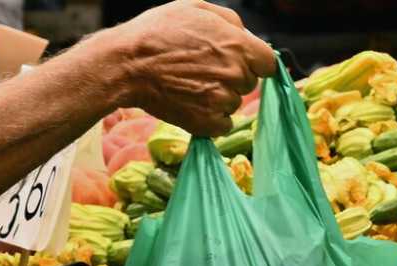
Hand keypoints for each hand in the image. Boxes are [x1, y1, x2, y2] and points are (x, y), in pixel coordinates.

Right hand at [106, 0, 275, 136]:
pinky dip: (211, 118)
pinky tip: (192, 103)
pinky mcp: (208, 123)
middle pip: (249, 83)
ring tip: (191, 84)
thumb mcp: (195, 8)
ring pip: (234, 103)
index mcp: (239, 46)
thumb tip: (247, 35)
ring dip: (220, 97)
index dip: (255, 62)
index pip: (269, 63)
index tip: (242, 62)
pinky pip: (223, 124)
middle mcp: (235, 75)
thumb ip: (230, 21)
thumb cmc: (158, 32)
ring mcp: (222, 101)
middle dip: (233, 77)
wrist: (127, 65)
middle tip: (203, 69)